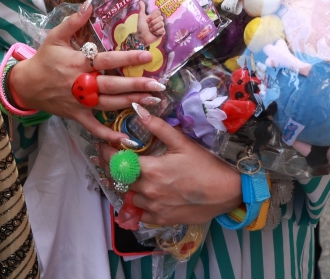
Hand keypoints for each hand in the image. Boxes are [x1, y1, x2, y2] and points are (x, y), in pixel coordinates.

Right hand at [8, 5, 162, 146]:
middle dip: (136, 86)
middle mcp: (81, 84)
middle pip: (112, 85)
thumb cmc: (44, 59)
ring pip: (108, 105)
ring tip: (153, 101)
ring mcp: (79, 102)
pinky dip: (109, 135)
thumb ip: (73, 21)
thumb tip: (89, 3)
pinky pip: (94, 127)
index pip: (106, 60)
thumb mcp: (55, 37)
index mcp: (78, 63)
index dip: (127, 58)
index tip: (146, 56)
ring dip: (131, 104)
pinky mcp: (77, 115)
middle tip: (158, 85)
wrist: (26, 85)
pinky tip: (128, 139)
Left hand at [99, 106, 242, 226]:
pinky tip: (144, 196)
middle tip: (114, 159)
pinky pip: (141, 214)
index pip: (117, 162)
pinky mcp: (162, 219)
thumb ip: (158, 127)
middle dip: (114, 168)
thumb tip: (139, 110)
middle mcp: (147, 192)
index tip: (101, 146)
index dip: (106, 153)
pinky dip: (139, 205)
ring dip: (128, 186)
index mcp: (150, 170)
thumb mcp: (182, 142)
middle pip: (120, 180)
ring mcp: (154, 208)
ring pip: (130, 197)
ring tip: (133, 176)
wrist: (227, 192)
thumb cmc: (206, 165)